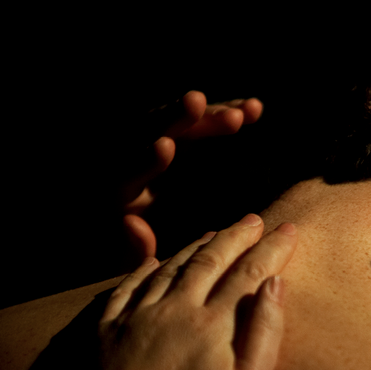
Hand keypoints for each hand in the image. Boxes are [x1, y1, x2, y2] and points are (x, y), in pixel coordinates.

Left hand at [63, 215, 295, 369]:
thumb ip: (265, 334)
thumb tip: (275, 287)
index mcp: (214, 321)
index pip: (250, 271)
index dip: (271, 248)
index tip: (288, 230)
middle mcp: (177, 306)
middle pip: (211, 258)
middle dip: (236, 235)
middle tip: (253, 220)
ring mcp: (140, 312)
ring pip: (171, 265)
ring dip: (195, 246)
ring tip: (213, 233)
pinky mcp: (109, 325)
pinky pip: (128, 285)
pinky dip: (144, 269)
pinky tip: (154, 261)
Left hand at [119, 91, 263, 261]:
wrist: (148, 255)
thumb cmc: (140, 266)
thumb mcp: (132, 266)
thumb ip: (133, 250)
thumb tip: (131, 223)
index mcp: (116, 199)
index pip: (126, 172)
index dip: (144, 160)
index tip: (166, 146)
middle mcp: (129, 167)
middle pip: (145, 133)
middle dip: (172, 118)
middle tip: (196, 103)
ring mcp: (150, 152)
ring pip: (173, 121)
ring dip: (206, 115)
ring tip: (244, 111)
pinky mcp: (172, 142)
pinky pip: (194, 123)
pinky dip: (220, 115)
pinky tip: (253, 109)